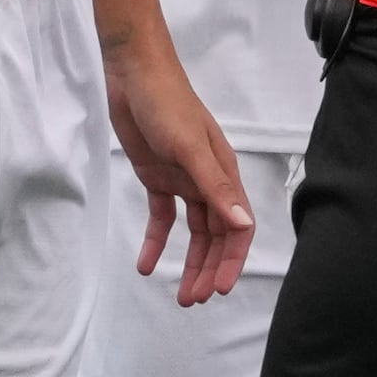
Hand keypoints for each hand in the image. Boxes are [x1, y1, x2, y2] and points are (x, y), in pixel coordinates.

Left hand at [107, 37, 254, 304]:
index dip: (232, 259)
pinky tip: (146, 264)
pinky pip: (162, 217)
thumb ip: (216, 189)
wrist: (134, 76)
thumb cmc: (168, 106)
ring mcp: (184, 180)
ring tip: (180, 293)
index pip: (238, 227)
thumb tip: (243, 224)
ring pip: (194, 232)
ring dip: (189, 262)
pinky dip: (157, 242)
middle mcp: (209, 182)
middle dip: (209, 269)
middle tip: (193, 300)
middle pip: (217, 236)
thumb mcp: (191, 149)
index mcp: (224, 175)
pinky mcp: (158, 178)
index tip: (219, 289)